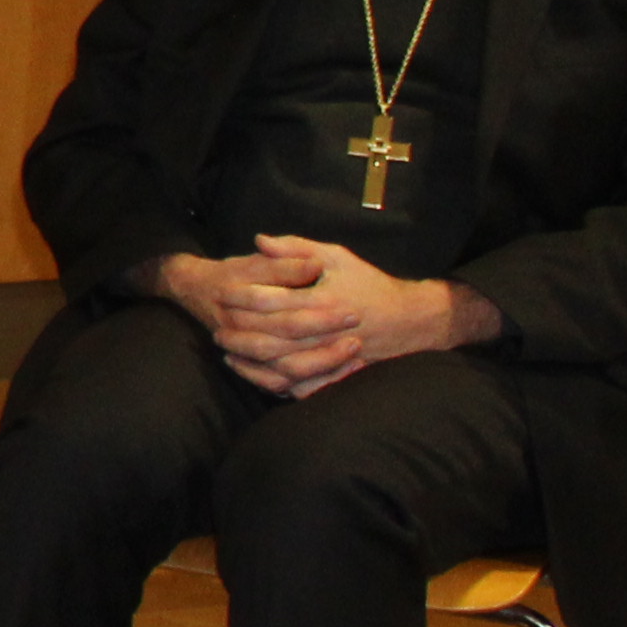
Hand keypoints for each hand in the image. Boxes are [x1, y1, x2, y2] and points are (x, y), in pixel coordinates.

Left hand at [166, 240, 468, 396]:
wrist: (409, 320)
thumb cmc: (369, 284)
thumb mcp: (336, 257)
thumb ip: (296, 248)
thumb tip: (258, 240)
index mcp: (324, 302)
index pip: (271, 302)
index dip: (241, 298)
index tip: (221, 292)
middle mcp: (326, 333)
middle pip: (270, 339)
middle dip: (239, 334)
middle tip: (216, 327)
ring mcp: (331, 359)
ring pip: (281, 368)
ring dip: (251, 362)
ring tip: (228, 352)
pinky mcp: (336, 376)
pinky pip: (299, 387)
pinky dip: (273, 383)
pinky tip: (254, 374)